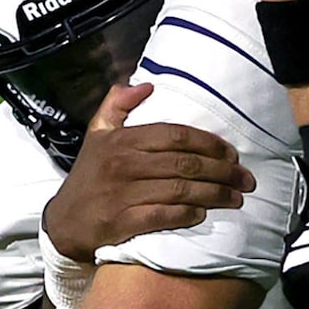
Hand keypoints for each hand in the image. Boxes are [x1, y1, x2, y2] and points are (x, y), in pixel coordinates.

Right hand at [41, 82, 254, 259]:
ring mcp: (122, 194)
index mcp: (122, 140)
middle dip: (222, 171)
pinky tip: (203, 214)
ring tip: (236, 198)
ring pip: (180, 190)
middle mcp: (123, 164)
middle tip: (245, 178)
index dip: (209, 143)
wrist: (63, 223)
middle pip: (185, 163)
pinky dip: (187, 215)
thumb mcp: (96, 135)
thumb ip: (117, 105)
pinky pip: (163, 216)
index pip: (176, 135)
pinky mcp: (122, 222)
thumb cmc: (88, 177)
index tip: (232, 153)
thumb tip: (145, 85)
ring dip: (215, 194)